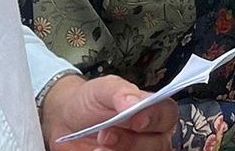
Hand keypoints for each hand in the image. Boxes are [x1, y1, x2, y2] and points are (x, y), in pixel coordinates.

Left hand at [39, 74, 176, 150]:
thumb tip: (134, 103)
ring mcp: (140, 150)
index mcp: (153, 109)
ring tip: (98, 147)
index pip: (167, 113)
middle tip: (105, 134)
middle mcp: (153, 133)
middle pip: (159, 144)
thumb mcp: (102, 89)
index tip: (135, 121)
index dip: (154, 118)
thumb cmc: (91, 101)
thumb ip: (120, 92)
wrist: (67, 121)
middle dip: (132, 141)